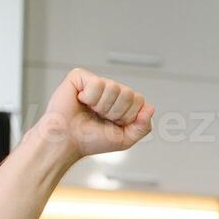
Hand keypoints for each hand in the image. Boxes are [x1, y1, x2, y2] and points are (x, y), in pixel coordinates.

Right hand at [31, 67, 153, 160]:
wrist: (67, 141)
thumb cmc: (91, 140)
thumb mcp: (125, 139)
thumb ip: (143, 127)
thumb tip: (151, 108)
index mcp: (121, 103)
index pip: (139, 100)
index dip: (128, 116)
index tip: (113, 124)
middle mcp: (109, 90)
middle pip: (129, 93)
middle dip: (116, 112)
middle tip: (100, 117)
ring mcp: (95, 82)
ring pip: (114, 87)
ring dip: (102, 106)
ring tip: (89, 110)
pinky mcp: (79, 76)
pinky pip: (97, 83)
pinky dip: (90, 98)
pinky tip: (80, 101)